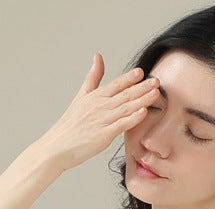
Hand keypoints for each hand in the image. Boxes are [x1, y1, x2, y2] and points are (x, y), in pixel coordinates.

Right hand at [38, 53, 158, 172]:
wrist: (57, 147)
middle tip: (156, 81)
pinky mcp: (103, 135)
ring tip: (155, 93)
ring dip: (142, 99)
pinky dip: (133, 118)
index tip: (142, 72)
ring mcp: (101, 120)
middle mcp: (99, 106)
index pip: (116, 84)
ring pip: (125, 107)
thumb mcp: (81, 96)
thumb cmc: (70, 126)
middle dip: (142, 87)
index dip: (129, 77)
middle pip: (124, 94)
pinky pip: (121, 125)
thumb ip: (93, 77)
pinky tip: (143, 112)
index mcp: (95, 96)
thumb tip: (98, 56)